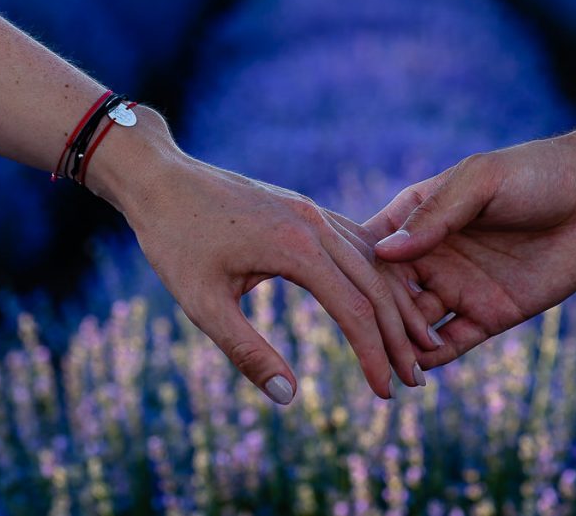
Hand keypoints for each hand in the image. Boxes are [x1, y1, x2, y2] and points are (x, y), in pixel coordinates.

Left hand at [87, 108, 428, 402]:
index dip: (374, 355)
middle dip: (399, 335)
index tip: (386, 393)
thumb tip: (287, 398)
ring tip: (413, 344)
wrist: (160, 178)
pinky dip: (378, 275)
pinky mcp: (306, 208)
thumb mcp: (201, 304)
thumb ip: (246, 351)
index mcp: (296, 247)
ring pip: (374, 261)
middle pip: (377, 285)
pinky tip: (386, 298)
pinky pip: (357, 242)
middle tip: (415, 380)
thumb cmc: (174, 242)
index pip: (355, 310)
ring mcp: (314, 211)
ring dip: (396, 304)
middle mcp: (316, 223)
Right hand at [366, 135, 575, 368]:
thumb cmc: (537, 173)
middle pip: (387, 292)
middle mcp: (432, 254)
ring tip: (381, 367)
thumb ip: (436, 216)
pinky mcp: (490, 313)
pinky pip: (453, 341)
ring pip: (415, 323)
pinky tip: (418, 372)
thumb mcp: (481, 182)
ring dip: (398, 344)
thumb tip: (383, 254)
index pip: (372, 248)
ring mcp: (460, 286)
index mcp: (419, 215)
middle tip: (353, 342)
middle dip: (370, 317)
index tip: (327, 287)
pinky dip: (434, 359)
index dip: (350, 269)